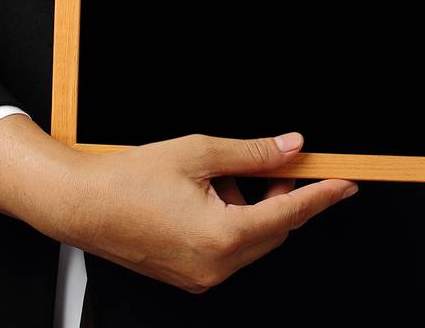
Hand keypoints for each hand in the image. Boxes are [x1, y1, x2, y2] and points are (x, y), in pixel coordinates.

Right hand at [0, 115, 357, 292]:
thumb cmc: (127, 179)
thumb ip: (252, 153)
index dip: (321, 196)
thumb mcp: (199, 153)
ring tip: (220, 175)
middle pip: (274, 230)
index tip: (344, 184)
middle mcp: (215, 265)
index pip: (290, 214)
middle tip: (279, 163)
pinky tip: (206, 194)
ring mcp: (200, 275)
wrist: (80, 205)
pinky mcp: (187, 275)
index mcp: (222, 236)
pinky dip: (229, 221)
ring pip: (250, 240)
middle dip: (282, 196)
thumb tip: (290, 148)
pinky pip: (227, 249)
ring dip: (251, 207)